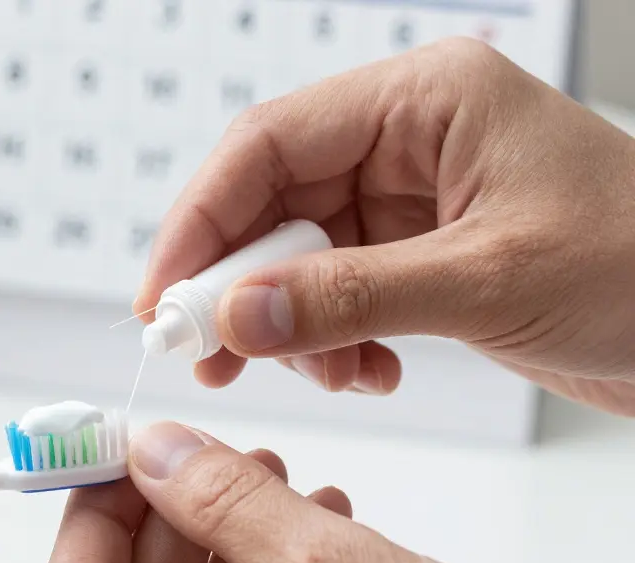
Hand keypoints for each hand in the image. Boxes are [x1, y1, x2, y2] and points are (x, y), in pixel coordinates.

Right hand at [137, 37, 634, 414]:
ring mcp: (412, 199)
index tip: (162, 297)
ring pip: (296, 256)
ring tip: (323, 375)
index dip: (200, 220)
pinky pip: (336, 293)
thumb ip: (350, 297)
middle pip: (272, 201)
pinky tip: (371, 372)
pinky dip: (334, 342)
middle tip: (207, 353)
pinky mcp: (419, 255)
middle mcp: (407, 140)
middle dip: (237, 284)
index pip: (269, 143)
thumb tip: (236, 316)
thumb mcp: (487, 280)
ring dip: (290, 325)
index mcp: (425, 100)